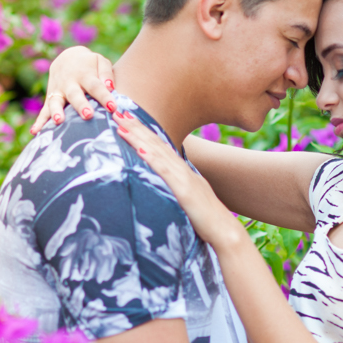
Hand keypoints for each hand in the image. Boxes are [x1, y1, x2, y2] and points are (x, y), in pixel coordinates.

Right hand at [32, 46, 117, 132]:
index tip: (113, 107)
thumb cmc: (89, 64)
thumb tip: (110, 87)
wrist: (67, 58)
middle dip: (80, 105)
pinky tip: (35, 132)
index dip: (104, 96)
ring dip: (56, 112)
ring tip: (58, 121)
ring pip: (56, 102)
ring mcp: (58, 91)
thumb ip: (106, 73)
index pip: (96, 86)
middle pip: (75, 95)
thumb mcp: (100, 61)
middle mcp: (69, 83)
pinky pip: (44, 111)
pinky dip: (39, 121)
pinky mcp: (50, 99)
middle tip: (88, 115)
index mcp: (85, 75)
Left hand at [113, 112, 245, 249]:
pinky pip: (165, 173)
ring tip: (122, 123)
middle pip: (156, 143)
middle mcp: (182, 170)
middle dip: (136, 126)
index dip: (143, 131)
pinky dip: (152, 159)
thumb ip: (175, 188)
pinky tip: (140, 149)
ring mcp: (184, 179)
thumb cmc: (205, 219)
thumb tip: (161, 185)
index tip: (128, 118)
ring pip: (157, 153)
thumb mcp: (187, 198)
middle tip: (118, 110)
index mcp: (182, 171)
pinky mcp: (184, 191)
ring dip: (139, 137)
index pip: (159, 146)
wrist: (225, 232)